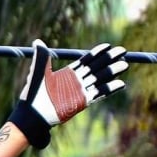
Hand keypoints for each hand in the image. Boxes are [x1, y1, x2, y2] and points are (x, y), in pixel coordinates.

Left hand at [7, 41, 127, 148]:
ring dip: (111, 72)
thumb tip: (37, 42)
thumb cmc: (33, 95)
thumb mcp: (39, 72)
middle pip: (96, 68)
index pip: (86, 60)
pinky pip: (98, 94)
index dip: (98, 53)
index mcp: (68, 73)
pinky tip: (119, 83)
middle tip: (123, 50)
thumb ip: (42, 56)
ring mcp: (79, 92)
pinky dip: (109, 89)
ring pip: (99, 80)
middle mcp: (76, 82)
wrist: (31, 114)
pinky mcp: (81, 103)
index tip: (109, 45)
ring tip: (124, 64)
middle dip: (109, 59)